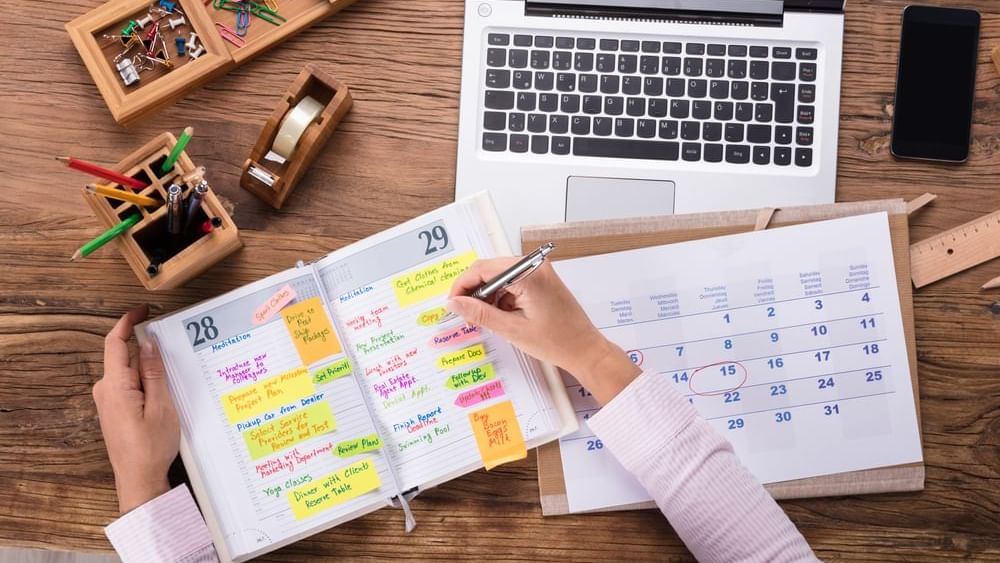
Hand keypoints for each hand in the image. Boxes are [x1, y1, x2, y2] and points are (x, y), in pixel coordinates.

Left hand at [93, 304, 179, 513]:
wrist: (138, 479)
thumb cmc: (151, 447)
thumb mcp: (161, 405)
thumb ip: (153, 372)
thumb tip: (148, 344)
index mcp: (115, 386)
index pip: (115, 343)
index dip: (127, 322)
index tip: (142, 310)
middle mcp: (106, 391)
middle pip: (126, 357)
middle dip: (148, 353)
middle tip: (173, 355)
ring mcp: (108, 401)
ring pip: (130, 373)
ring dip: (150, 372)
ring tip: (172, 385)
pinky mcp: (114, 410)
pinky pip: (129, 386)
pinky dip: (146, 384)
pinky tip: (163, 395)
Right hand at [447, 258, 640, 404]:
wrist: (585, 350)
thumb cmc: (557, 342)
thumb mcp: (511, 329)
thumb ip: (479, 313)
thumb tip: (453, 303)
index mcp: (528, 274)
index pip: (482, 269)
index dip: (462, 286)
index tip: (452, 304)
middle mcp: (534, 266)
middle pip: (489, 270)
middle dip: (474, 292)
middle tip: (466, 315)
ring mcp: (539, 271)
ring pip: (499, 276)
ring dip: (488, 296)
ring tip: (487, 320)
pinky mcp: (541, 279)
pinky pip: (511, 282)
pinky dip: (501, 297)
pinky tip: (502, 316)